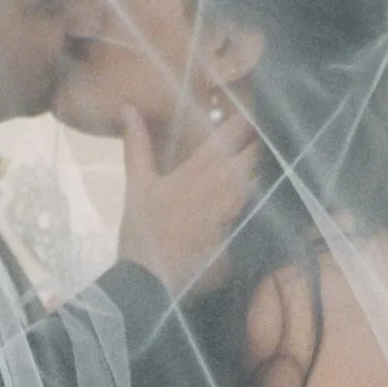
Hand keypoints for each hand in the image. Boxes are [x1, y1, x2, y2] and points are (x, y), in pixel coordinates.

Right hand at [117, 105, 255, 294]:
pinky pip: (257, 207)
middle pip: (256, 154)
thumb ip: (137, 144)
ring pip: (260, 178)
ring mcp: (238, 209)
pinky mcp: (241, 231)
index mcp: (202, 167)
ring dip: (258, 170)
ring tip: (254, 164)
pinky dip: (257, 198)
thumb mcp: (137, 184)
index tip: (249, 113)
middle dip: (257, 145)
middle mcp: (226, 184)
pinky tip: (252, 197)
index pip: (234, 132)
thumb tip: (127, 107)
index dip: (246, 120)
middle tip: (254, 138)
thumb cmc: (143, 229)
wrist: (152, 279)